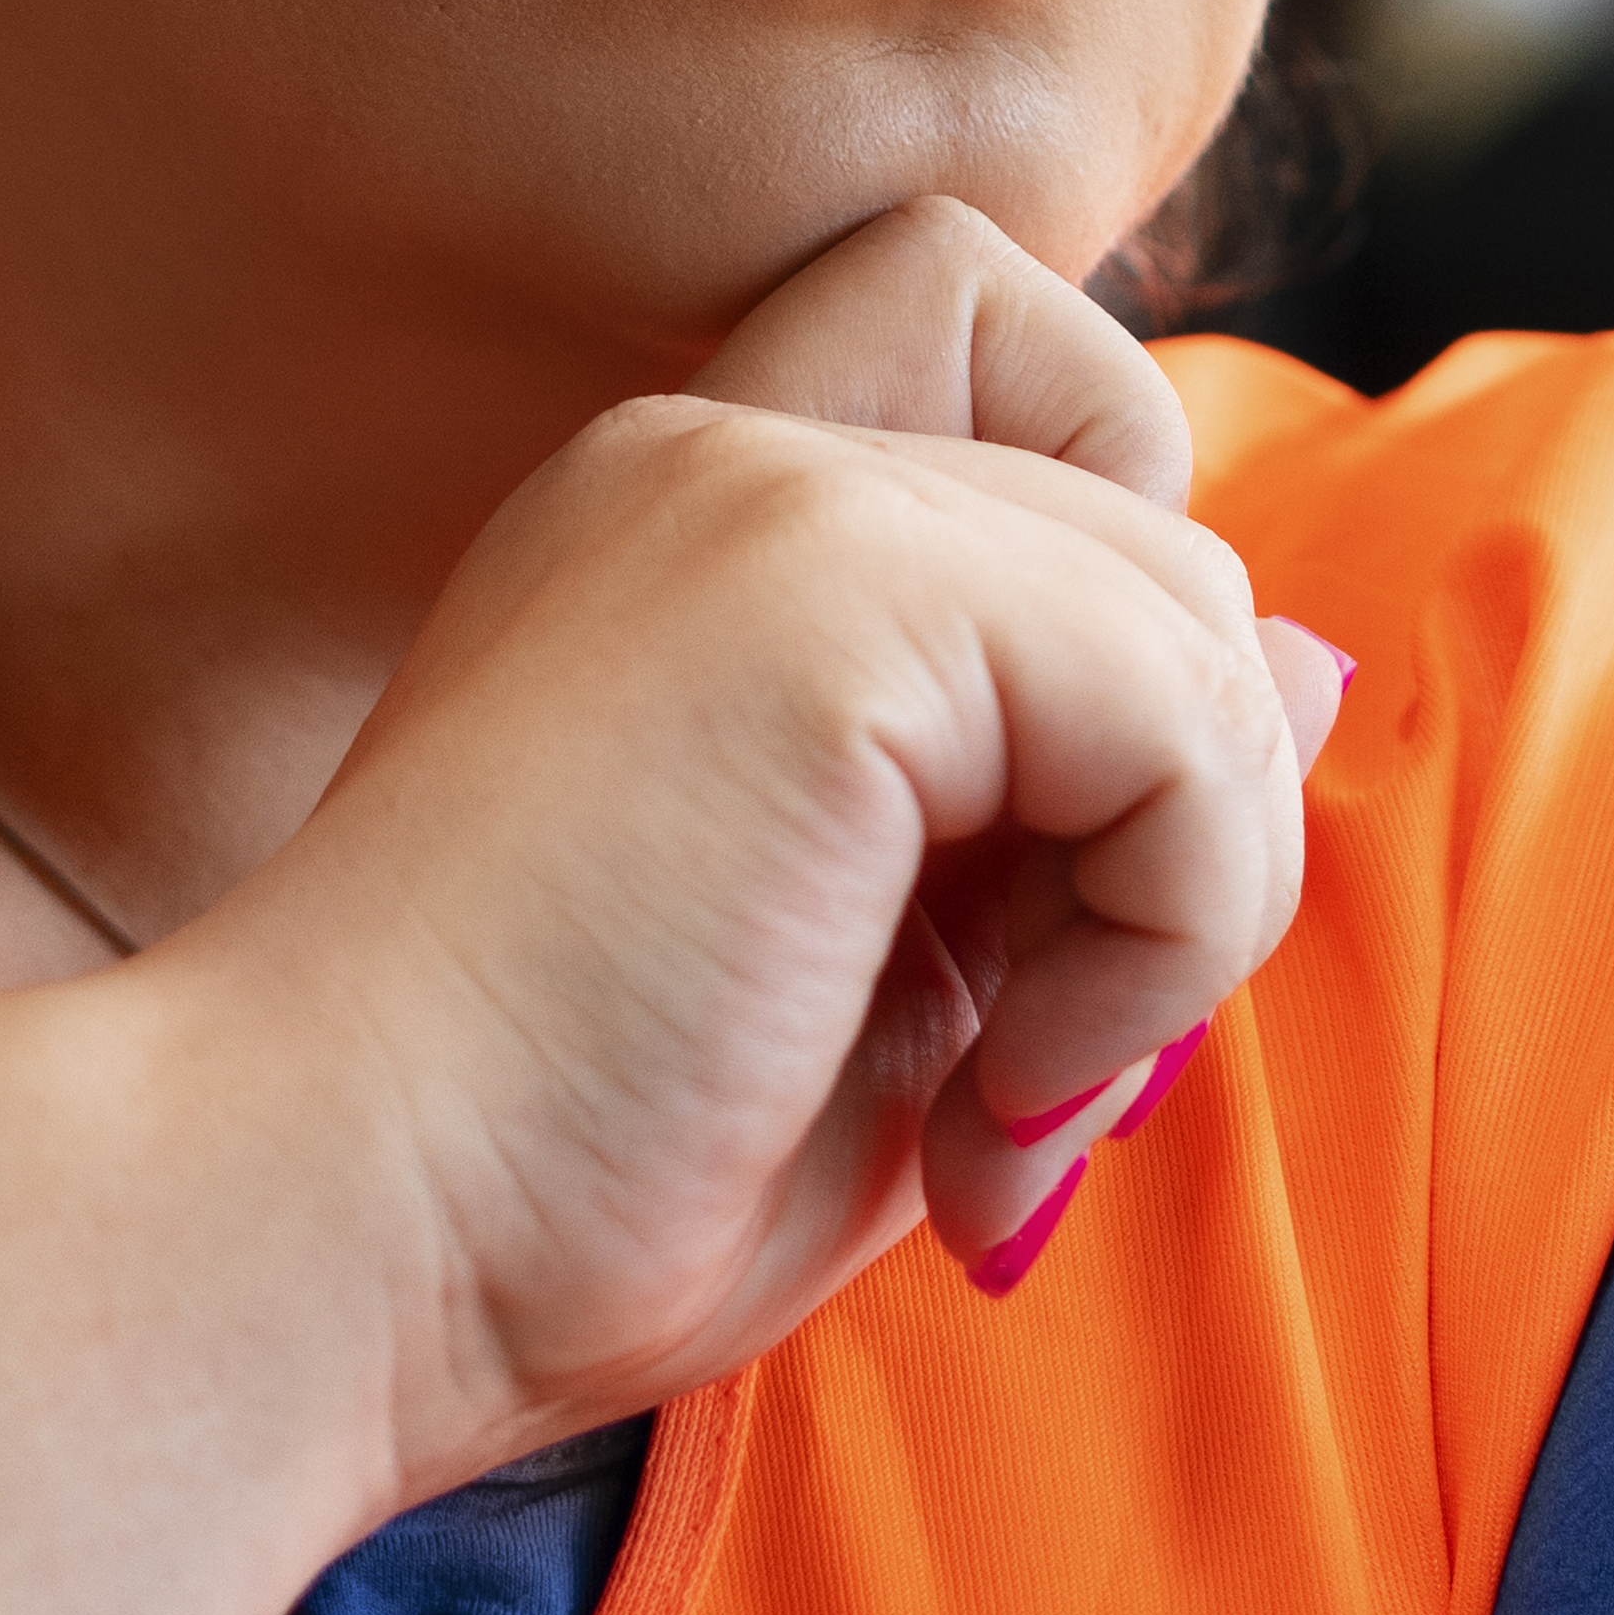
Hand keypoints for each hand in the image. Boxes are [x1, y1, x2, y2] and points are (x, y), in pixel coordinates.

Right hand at [190, 206, 1334, 1494]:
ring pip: (1196, 600)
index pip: (1007, 367)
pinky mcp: (825, 592)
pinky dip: (1168, 922)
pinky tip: (991, 1094)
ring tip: (989, 1099)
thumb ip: (1082, 817)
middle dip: (1162, 805)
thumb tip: (1307, 666)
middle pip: (1150, 508)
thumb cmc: (552, 1194)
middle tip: (1013, 1060)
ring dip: (1176, 890)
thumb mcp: (888, 994)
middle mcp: (722, 461)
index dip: (1093, 583)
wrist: (307, 1247)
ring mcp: (766, 498)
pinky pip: (1187, 699)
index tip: (1000, 880)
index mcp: (691, 535)